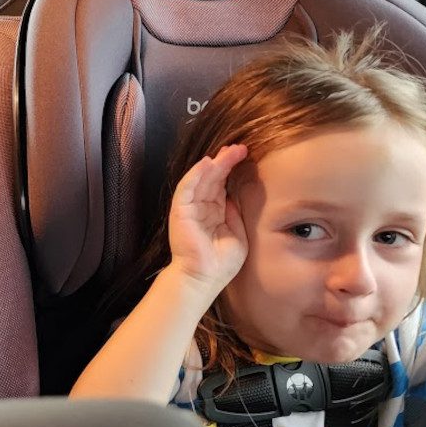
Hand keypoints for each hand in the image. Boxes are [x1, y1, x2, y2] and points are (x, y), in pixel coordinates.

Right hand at [168, 144, 249, 290]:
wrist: (204, 279)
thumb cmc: (221, 263)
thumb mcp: (237, 234)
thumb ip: (235, 214)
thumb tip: (235, 197)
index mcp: (214, 213)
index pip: (221, 185)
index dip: (231, 170)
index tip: (245, 157)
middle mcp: (201, 208)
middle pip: (212, 178)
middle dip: (225, 161)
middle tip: (240, 147)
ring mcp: (189, 208)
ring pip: (201, 178)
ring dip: (215, 163)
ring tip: (230, 150)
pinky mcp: (180, 211)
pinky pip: (187, 187)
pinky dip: (196, 173)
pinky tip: (209, 162)